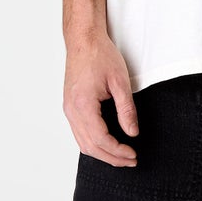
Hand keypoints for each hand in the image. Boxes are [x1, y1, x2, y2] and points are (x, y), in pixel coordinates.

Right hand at [64, 35, 138, 166]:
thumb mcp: (120, 81)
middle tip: (130, 161)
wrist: (83, 40)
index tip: (133, 154)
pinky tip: (107, 144)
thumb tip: (132, 133)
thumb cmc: (100, 55)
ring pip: (82, 143)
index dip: (118, 151)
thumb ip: (127, 110)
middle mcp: (71, 110)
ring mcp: (68, 109)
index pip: (100, 139)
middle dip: (111, 157)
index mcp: (83, 104)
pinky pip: (79, 133)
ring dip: (102, 153)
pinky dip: (93, 144)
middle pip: (90, 146)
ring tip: (121, 156)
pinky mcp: (70, 106)